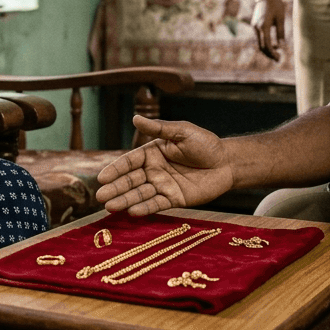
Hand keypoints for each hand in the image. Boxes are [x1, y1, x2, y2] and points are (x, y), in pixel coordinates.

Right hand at [95, 116, 232, 215]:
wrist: (228, 163)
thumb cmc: (206, 144)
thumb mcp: (182, 132)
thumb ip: (159, 128)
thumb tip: (135, 118)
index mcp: (152, 152)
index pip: (129, 161)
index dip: (116, 169)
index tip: (102, 178)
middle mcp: (153, 170)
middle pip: (130, 180)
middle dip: (116, 189)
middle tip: (101, 197)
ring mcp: (162, 186)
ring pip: (140, 194)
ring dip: (125, 200)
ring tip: (110, 207)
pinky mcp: (173, 199)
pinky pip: (156, 204)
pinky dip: (144, 208)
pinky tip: (132, 211)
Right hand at [250, 0, 286, 60]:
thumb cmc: (276, 5)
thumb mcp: (281, 19)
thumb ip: (280, 33)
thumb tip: (281, 46)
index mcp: (263, 26)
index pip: (267, 45)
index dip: (273, 53)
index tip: (279, 58)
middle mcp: (256, 27)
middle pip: (261, 46)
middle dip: (269, 54)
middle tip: (278, 59)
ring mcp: (254, 26)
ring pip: (259, 42)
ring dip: (267, 49)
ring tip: (277, 53)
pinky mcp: (254, 24)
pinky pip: (258, 37)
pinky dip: (264, 43)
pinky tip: (273, 44)